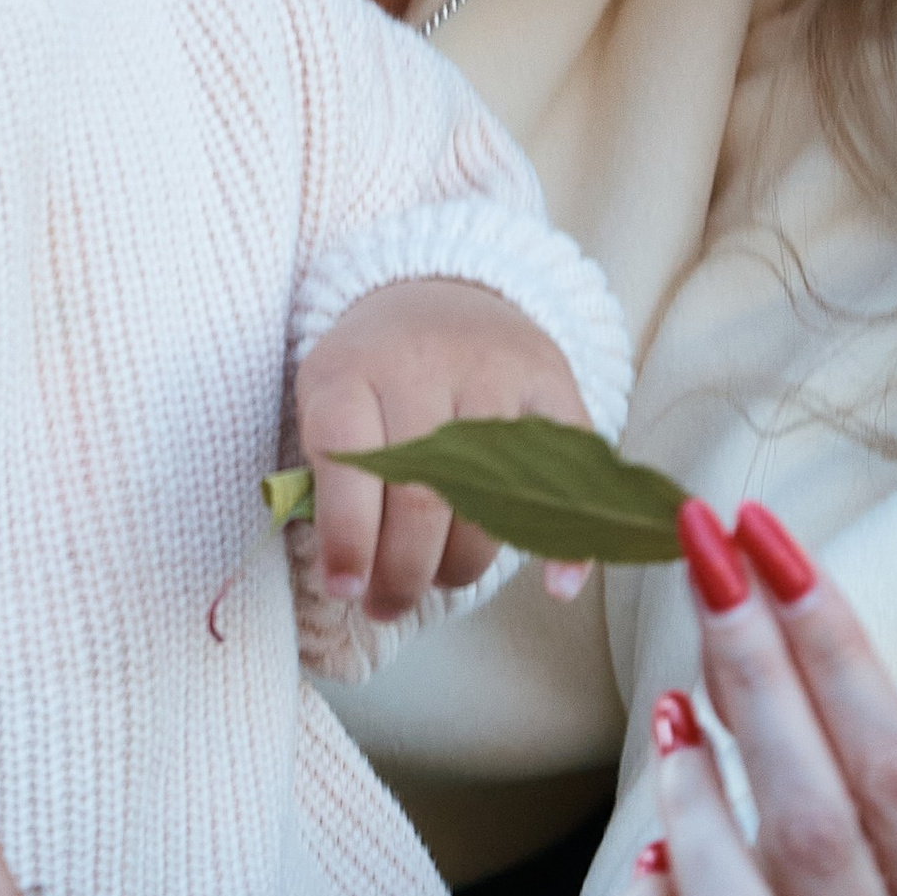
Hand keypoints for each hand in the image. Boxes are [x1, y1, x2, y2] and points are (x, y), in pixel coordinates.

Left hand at [297, 279, 590, 626]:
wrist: (442, 290)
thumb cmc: (373, 369)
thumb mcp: (327, 397)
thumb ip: (327, 476)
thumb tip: (346, 578)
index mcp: (352, 368)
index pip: (349, 462)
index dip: (348, 538)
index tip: (346, 589)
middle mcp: (425, 363)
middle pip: (421, 497)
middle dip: (403, 572)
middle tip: (387, 605)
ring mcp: (495, 371)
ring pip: (488, 497)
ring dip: (461, 565)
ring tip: (435, 582)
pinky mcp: (552, 383)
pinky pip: (568, 469)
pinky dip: (567, 537)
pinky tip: (555, 586)